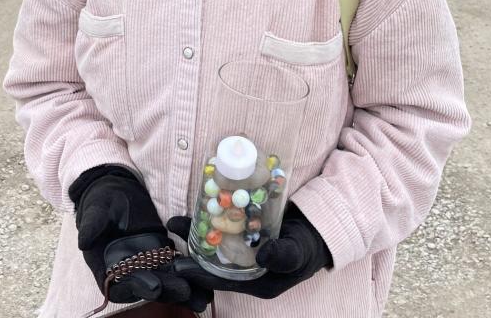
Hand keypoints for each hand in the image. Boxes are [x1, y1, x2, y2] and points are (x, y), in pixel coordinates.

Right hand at [70, 165, 211, 308]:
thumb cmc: (101, 200)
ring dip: (185, 288)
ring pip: (167, 280)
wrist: (116, 190)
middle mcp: (129, 271)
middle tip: (186, 291)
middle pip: (149, 286)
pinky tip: (208, 277)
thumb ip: (92, 225)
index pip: (122, 284)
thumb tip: (84, 240)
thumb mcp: (96, 209)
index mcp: (107, 267)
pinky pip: (178, 265)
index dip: (137, 287)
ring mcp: (148, 263)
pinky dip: (192, 271)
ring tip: (204, 295)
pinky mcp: (163, 253)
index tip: (154, 286)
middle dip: (168, 290)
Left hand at [167, 203, 331, 298]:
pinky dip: (211, 220)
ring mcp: (246, 250)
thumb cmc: (311, 245)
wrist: (321, 228)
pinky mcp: (247, 232)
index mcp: (258, 281)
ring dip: (197, 232)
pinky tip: (198, 209)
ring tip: (175, 220)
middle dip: (191, 252)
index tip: (179, 264)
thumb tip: (263, 256)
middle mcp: (248, 268)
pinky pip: (224, 229)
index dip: (200, 273)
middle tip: (169, 238)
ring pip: (216, 244)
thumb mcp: (300, 251)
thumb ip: (284, 254)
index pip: (223, 281)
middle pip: (213, 263)